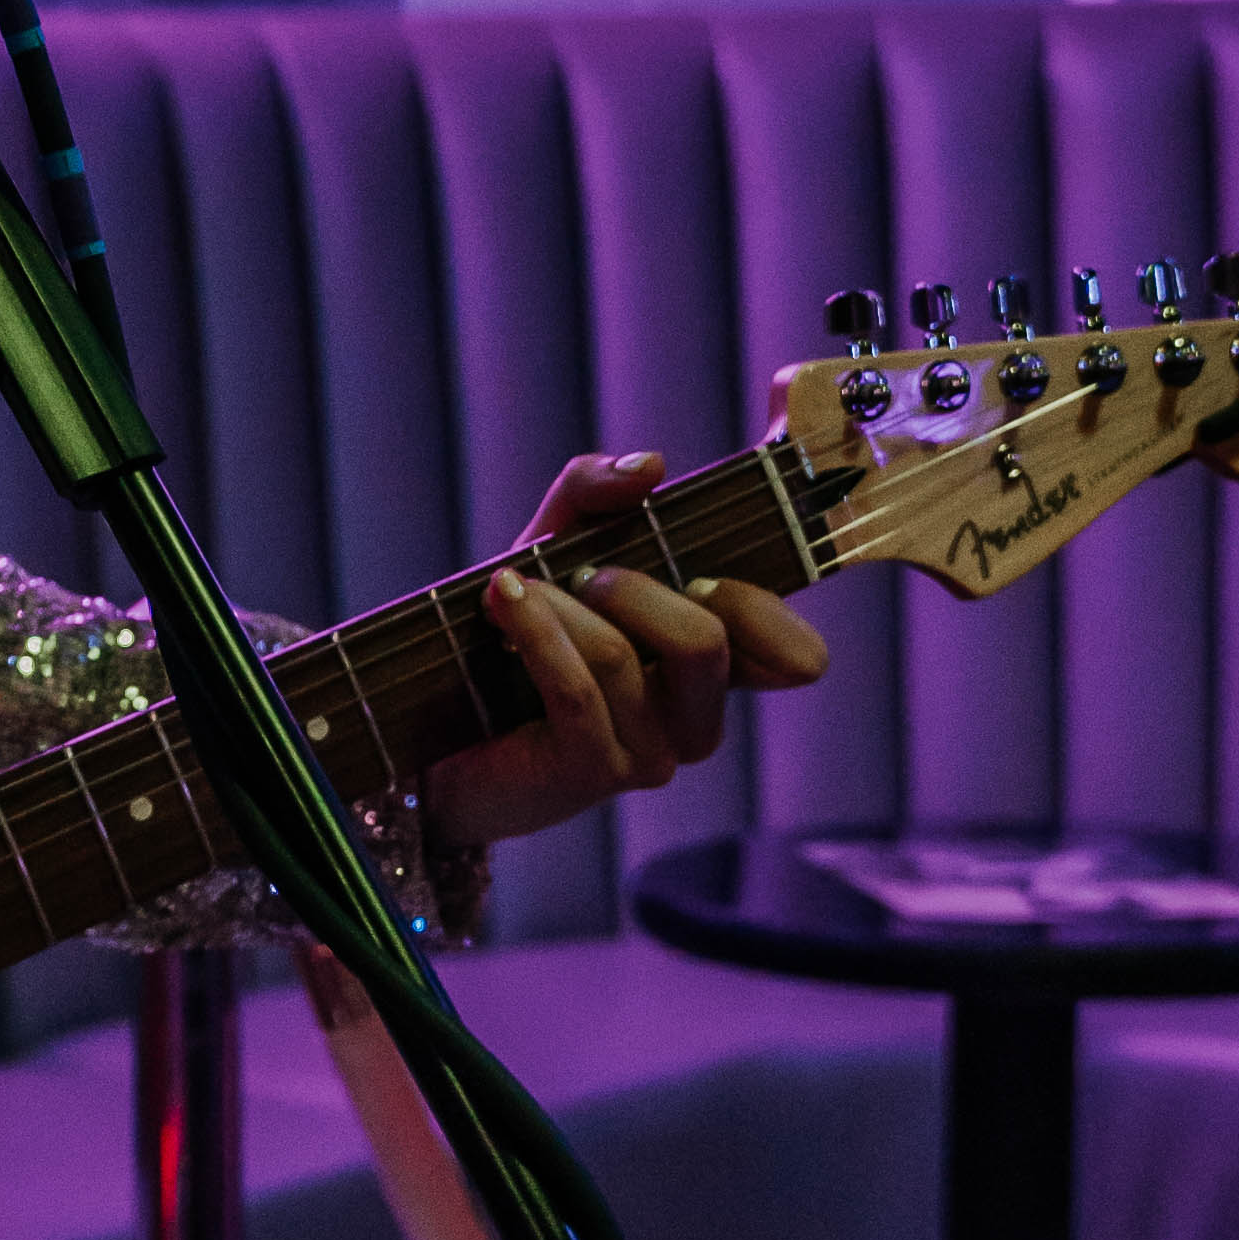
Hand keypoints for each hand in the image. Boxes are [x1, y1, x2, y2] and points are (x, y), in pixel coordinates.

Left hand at [420, 447, 827, 849]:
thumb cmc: (518, 631)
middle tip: (586, 575)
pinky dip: (535, 632)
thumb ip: (599, 491)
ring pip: (627, 659)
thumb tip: (651, 466)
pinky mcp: (592, 773)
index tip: (719, 543)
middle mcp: (696, 718)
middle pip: (708, 641)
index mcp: (717, 668)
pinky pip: (577, 689)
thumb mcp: (558, 543)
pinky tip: (501, 602)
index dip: (782, 599)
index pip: (798, 656)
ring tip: (512, 588)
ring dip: (559, 606)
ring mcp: (649, 753)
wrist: (440, 725)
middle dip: (636, 588)